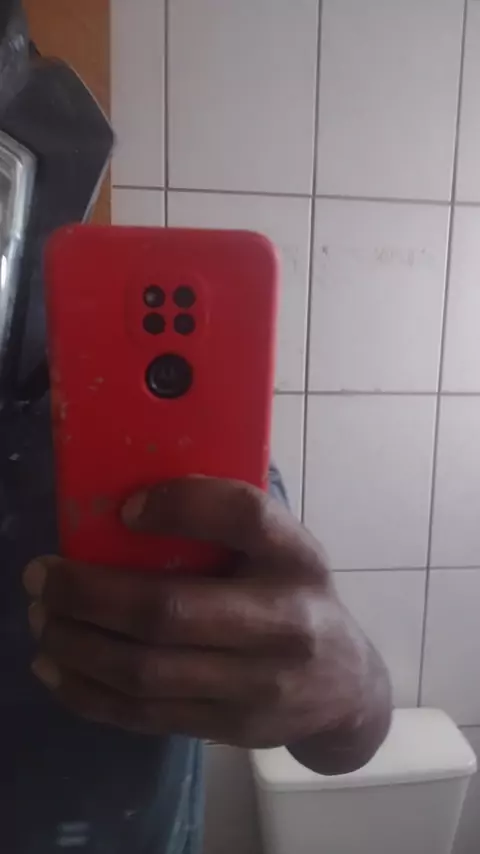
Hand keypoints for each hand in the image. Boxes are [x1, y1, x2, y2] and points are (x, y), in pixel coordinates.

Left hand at [23, 477, 390, 772]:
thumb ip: (226, 522)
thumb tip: (128, 511)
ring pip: (145, 671)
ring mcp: (257, 686)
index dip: (179, 507)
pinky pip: (145, 714)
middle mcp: (283, 622)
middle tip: (41, 577)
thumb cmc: (299, 596)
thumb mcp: (281, 545)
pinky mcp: (230, 729)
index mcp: (296, 558)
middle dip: (87, 594)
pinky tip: (55, 669)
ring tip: (42, 620)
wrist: (347, 686)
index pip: (243, 516)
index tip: (126, 509)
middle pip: (169, 612)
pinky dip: (89, 692)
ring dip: (76, 644)